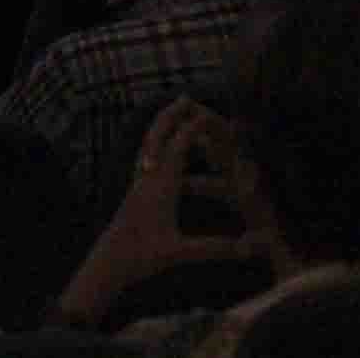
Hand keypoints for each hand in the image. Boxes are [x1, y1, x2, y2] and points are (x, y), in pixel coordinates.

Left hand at [99, 99, 263, 274]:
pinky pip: (143, 157)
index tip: (208, 110)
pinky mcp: (132, 191)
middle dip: (171, 115)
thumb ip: (216, 248)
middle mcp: (147, 177)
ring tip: (171, 114)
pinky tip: (156, 150)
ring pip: (147, 144)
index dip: (193, 127)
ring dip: (160, 126)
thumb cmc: (143, 256)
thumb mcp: (181, 252)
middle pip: (158, 136)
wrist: (109, 262)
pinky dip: (153, 144)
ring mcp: (137, 182)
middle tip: (185, 97)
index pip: (178, 147)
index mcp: (161, 185)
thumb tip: (250, 247)